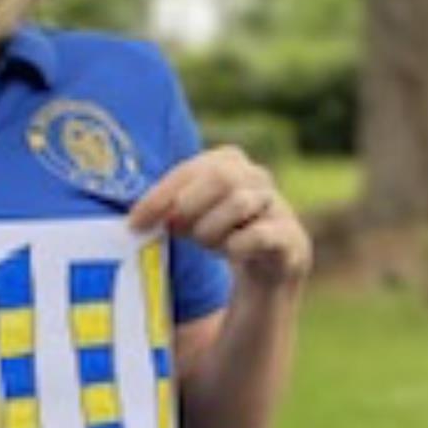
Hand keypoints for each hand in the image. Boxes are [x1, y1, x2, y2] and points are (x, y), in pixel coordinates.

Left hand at [129, 146, 311, 287]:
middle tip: (177, 231)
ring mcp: (277, 205)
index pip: (190, 169)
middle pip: (220, 177)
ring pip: (239, 203)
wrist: (268, 266)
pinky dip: (238, 246)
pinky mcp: (291, 237)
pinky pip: (260, 235)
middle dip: (190, 206)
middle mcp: (257, 176)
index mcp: (229, 160)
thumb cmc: (222, 232)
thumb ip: (167, 208)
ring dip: (211, 231)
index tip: (136, 222)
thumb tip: (137, 218)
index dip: (160, 196)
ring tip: (210, 245)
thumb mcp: (191, 215)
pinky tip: (232, 253)